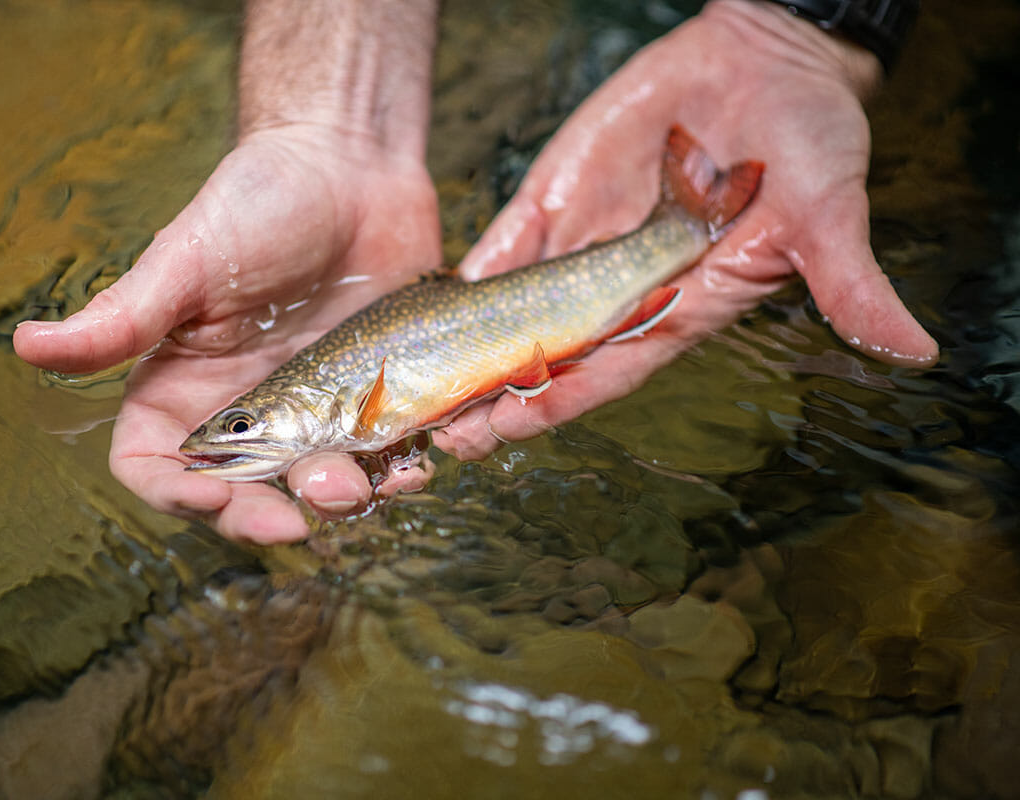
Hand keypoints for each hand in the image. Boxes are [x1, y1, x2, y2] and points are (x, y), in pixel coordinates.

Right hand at [14, 128, 440, 541]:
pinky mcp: (375, 398)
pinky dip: (399, 473)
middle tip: (308, 506)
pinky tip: (416, 465)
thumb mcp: (187, 259)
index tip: (212, 497)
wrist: (350, 166)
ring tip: (366, 484)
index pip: (156, 466)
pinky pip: (385, 457)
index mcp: (183, 386)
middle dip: (272, 513)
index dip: (177, 496)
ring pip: (318, 487)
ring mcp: (316, 411)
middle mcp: (247, 411)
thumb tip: (26, 346)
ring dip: (340, 499)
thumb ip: (122, 315)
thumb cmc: (258, 202)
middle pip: (243, 496)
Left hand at [434, 0, 937, 459]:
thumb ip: (849, 280)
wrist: (764, 60)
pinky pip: (502, 248)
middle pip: (544, 359)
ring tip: (411, 390)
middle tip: (434, 430)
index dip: (553, 404)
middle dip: (490, 397)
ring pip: (509, 316)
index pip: (605, 372)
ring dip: (461, 354)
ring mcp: (581, 249)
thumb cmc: (806, 141)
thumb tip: (912, 346)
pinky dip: (462, 281)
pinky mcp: (555, 203)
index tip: (500, 432)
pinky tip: (419, 310)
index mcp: (675, 308)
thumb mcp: (829, 211)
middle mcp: (617, 293)